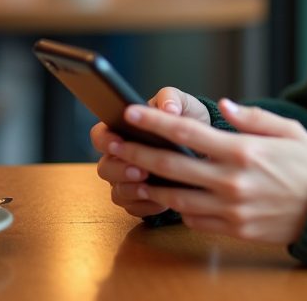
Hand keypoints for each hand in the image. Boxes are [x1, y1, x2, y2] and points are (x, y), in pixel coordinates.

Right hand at [92, 86, 209, 217]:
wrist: (207, 144)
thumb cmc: (187, 120)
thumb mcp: (182, 103)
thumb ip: (171, 98)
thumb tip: (168, 108)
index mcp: (123, 131)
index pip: (100, 135)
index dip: (104, 140)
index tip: (118, 141)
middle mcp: (121, 157)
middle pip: (104, 168)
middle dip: (119, 170)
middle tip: (139, 169)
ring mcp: (128, 180)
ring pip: (117, 191)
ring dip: (131, 190)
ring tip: (149, 185)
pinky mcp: (141, 199)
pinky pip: (134, 208)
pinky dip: (146, 206)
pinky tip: (162, 201)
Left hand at [107, 99, 306, 244]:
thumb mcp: (287, 130)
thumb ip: (252, 117)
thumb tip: (224, 107)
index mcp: (243, 150)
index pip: (187, 133)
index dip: (155, 123)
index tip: (132, 114)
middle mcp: (232, 180)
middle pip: (171, 165)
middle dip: (136, 152)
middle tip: (112, 144)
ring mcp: (231, 208)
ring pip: (175, 196)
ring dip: (148, 184)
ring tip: (127, 172)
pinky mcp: (233, 228)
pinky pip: (193, 218)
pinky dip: (175, 207)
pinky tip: (164, 195)